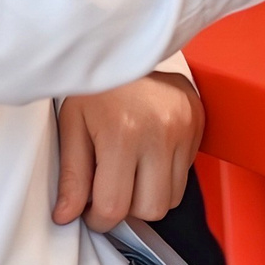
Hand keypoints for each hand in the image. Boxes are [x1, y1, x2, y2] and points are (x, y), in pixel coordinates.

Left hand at [54, 70, 202, 231]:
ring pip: (173, 197)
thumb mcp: (72, 126)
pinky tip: (149, 155)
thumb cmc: (96, 86)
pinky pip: (186, 175)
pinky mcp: (198, 124)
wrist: (127, 45)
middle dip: (129, 209)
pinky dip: (166, 176)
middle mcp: (160, 132)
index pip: (115, 207)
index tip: (92, 210)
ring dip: (149, 195)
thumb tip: (65, 216)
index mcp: (123, 133)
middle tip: (112, 191)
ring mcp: (184, 128)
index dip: (99, 219)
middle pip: (151, 209)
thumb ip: (72, 177)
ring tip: (131, 171)